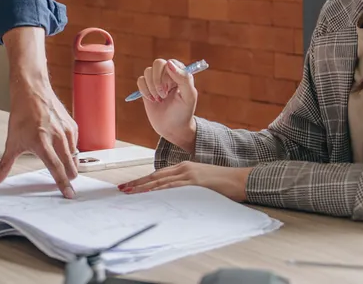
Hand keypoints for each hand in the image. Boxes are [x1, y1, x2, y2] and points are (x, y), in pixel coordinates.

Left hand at [0, 80, 79, 198]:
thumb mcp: (11, 142)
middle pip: (70, 166)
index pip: (56, 169)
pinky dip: (71, 151)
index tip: (69, 194)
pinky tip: (62, 149)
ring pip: (75, 157)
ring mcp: (66, 131)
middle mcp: (56, 137)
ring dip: (71, 165)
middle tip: (65, 182)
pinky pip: (76, 145)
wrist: (31, 91)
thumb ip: (3, 167)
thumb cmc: (22, 114)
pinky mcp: (72, 125)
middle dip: (69, 177)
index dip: (63, 184)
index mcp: (41, 143)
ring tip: (64, 166)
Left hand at [117, 163, 250, 201]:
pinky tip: (151, 194)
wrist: (239, 179)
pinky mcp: (196, 182)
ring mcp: (189, 174)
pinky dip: (161, 190)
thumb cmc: (221, 183)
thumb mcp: (200, 182)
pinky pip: (174, 187)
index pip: (158, 174)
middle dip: (138, 183)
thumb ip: (186, 185)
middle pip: (155, 176)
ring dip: (144, 187)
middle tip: (123, 189)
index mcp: (184, 168)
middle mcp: (184, 169)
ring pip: (161, 181)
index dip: (143, 180)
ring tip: (131, 192)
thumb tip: (172, 196)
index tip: (130, 186)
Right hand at [136, 58, 197, 151]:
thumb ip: (184, 78)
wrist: (172, 128)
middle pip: (157, 63)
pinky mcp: (147, 88)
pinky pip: (140, 80)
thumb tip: (169, 63)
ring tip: (159, 99)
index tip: (170, 88)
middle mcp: (168, 74)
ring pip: (147, 72)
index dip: (168, 74)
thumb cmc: (183, 113)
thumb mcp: (189, 97)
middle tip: (163, 95)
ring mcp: (156, 80)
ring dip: (152, 88)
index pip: (170, 62)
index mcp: (180, 73)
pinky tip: (152, 100)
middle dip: (158, 80)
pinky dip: (144, 90)